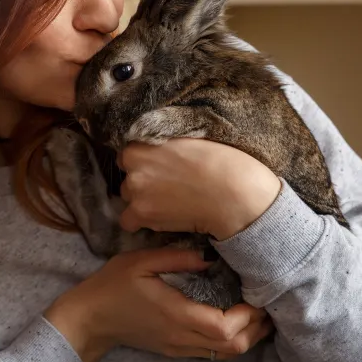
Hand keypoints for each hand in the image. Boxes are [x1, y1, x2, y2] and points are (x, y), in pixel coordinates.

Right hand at [44, 248, 273, 361]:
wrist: (89, 318)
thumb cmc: (112, 285)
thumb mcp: (141, 261)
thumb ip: (178, 257)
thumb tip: (211, 255)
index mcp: (175, 314)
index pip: (223, 327)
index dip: (248, 315)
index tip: (257, 294)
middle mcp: (181, 336)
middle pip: (232, 346)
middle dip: (256, 327)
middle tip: (266, 302)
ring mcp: (179, 346)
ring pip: (226, 353)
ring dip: (247, 335)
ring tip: (257, 311)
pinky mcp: (175, 348)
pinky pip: (212, 352)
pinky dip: (231, 339)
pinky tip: (236, 319)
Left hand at [117, 139, 282, 240]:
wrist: (232, 193)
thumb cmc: (221, 162)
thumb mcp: (189, 140)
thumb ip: (166, 145)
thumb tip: (161, 150)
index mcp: (143, 142)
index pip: (129, 155)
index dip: (145, 163)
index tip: (160, 170)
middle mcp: (133, 164)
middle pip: (129, 177)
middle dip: (143, 182)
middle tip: (168, 187)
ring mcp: (134, 189)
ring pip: (129, 197)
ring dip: (143, 201)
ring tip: (169, 204)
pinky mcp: (141, 213)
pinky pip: (128, 221)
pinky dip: (141, 222)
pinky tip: (161, 219)